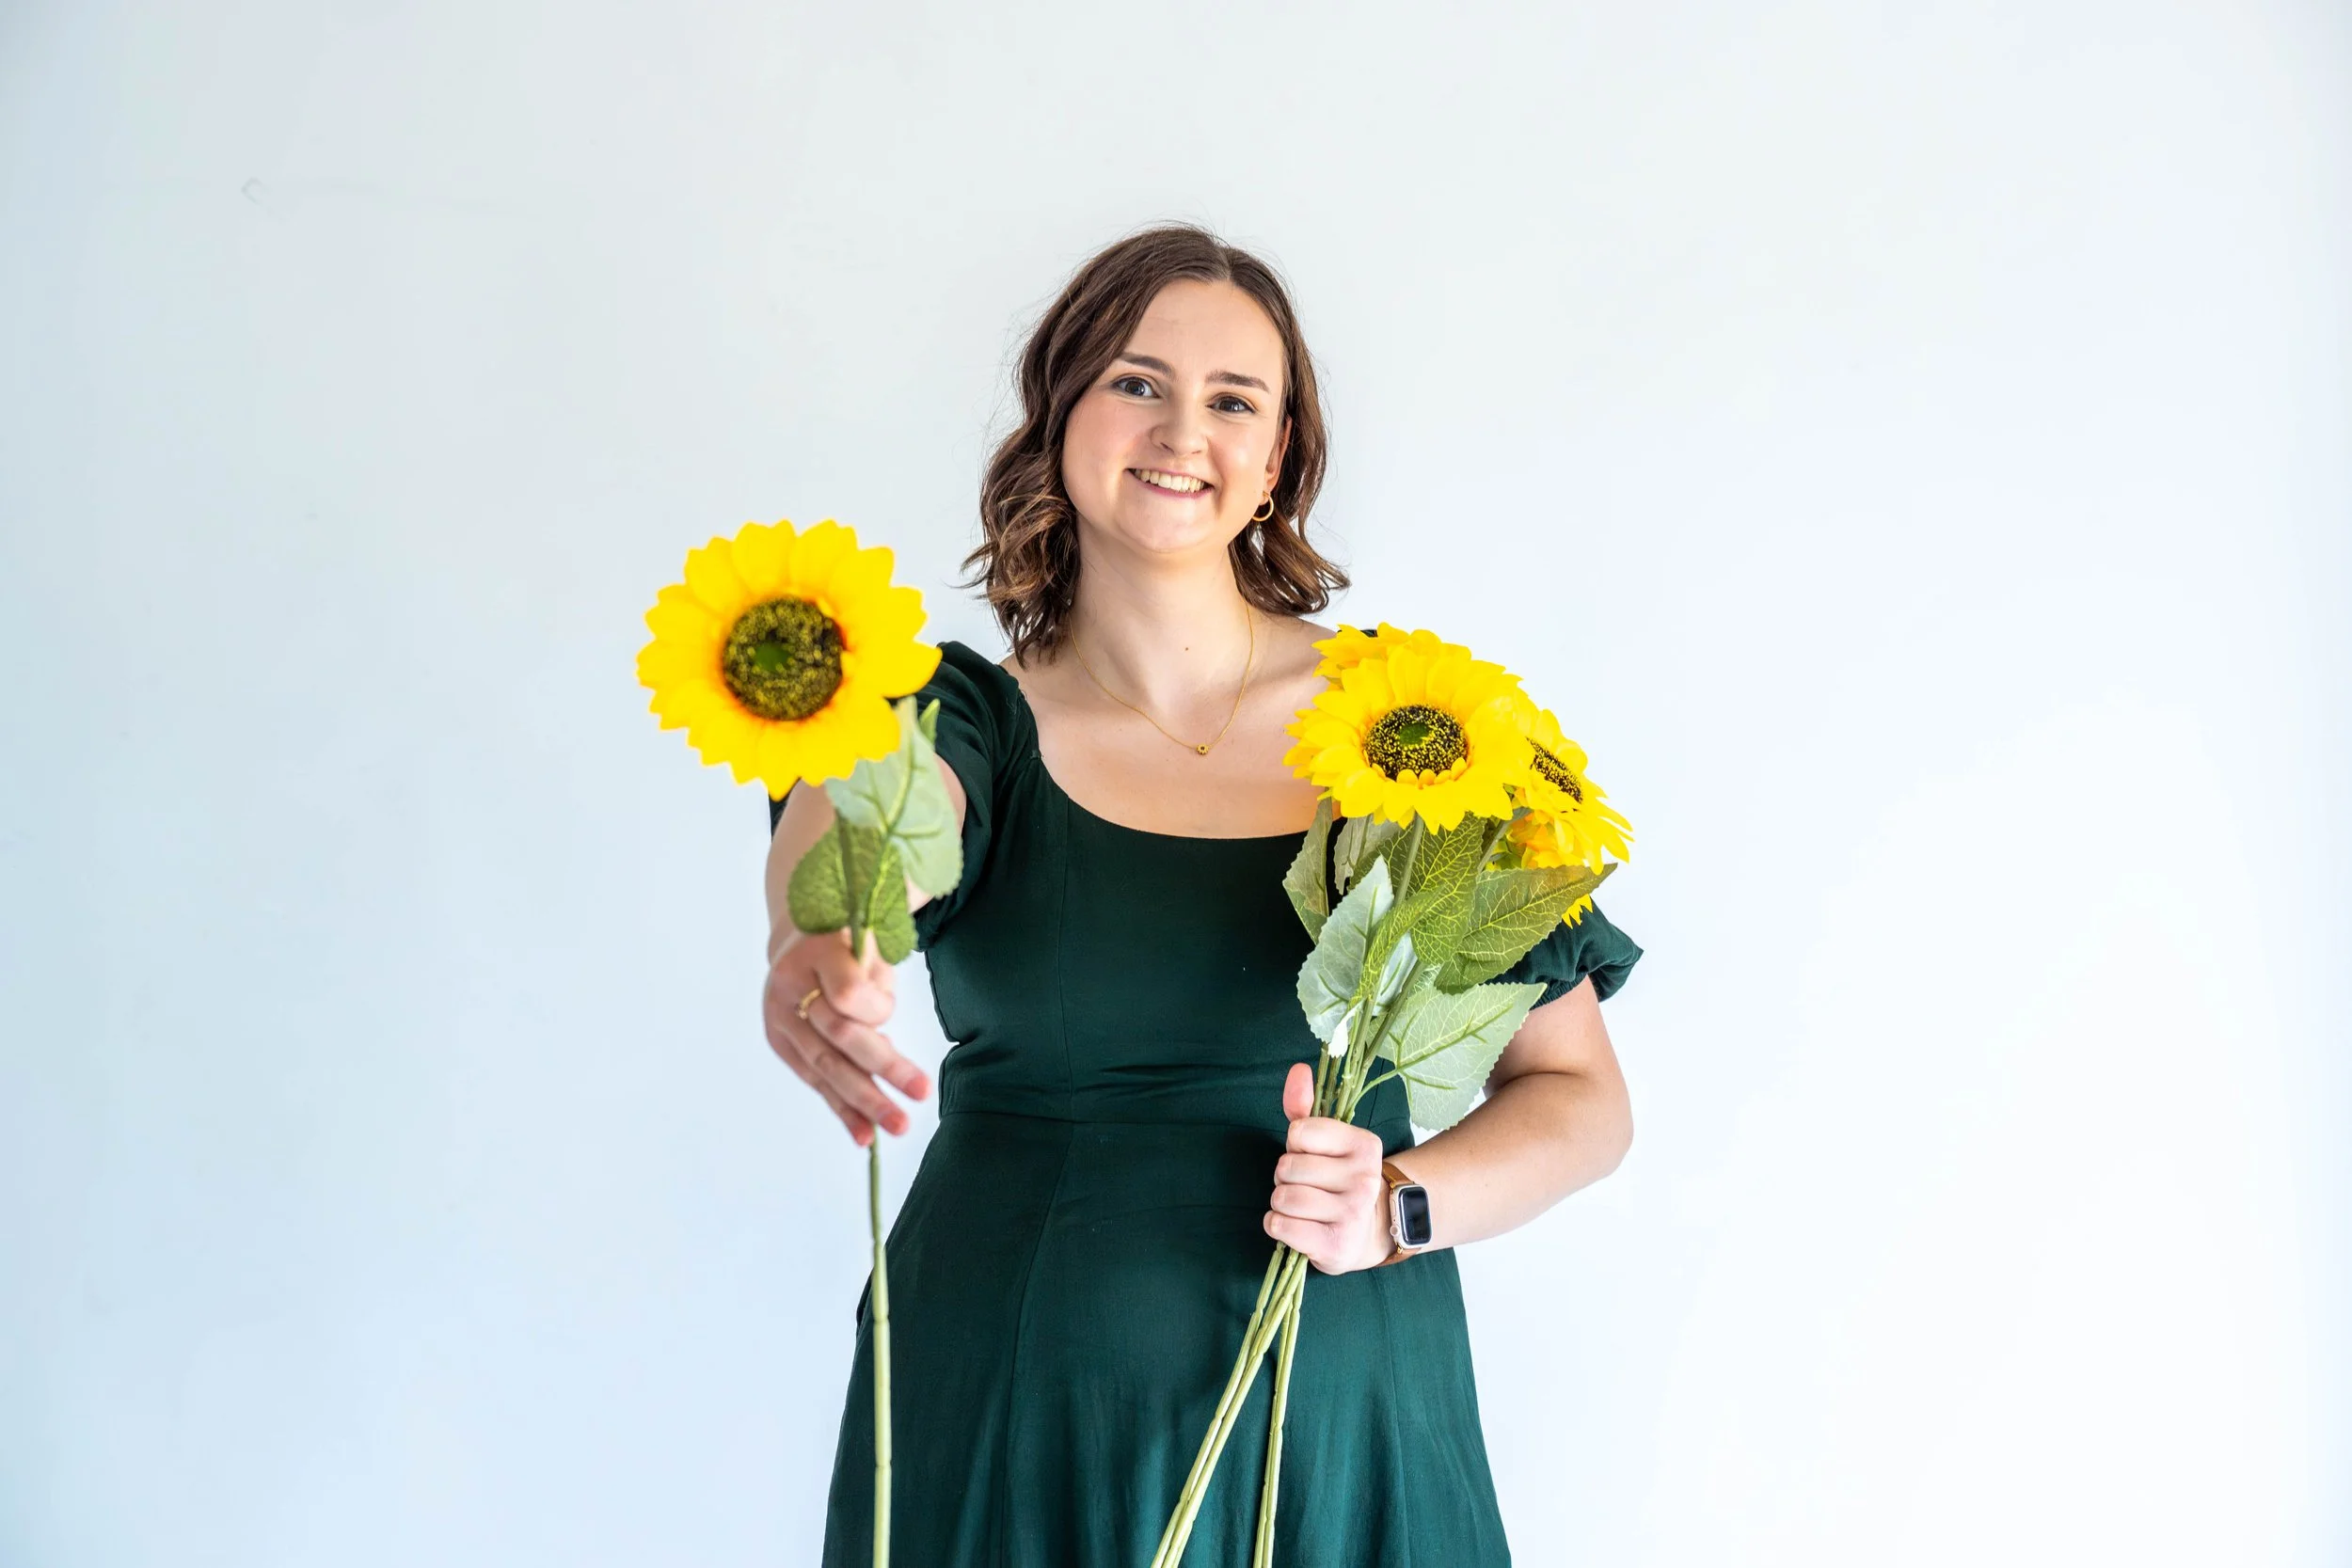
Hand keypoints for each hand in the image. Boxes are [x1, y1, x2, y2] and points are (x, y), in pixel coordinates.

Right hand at [762, 929, 928, 1145]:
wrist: (800, 939)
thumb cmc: (850, 945)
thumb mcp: (870, 945)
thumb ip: (876, 989)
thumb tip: (882, 1044)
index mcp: (816, 953)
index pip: (847, 995)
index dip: (876, 1010)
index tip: (889, 1011)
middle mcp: (790, 987)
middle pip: (838, 1037)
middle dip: (883, 1068)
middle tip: (922, 1093)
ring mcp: (779, 1017)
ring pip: (825, 1066)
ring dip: (864, 1101)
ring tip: (897, 1125)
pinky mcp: (780, 1043)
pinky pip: (815, 1080)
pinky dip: (842, 1109)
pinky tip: (864, 1135)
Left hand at [1264, 1061, 1392, 1273]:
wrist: (1370, 1232)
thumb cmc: (1338, 1180)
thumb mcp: (1327, 1141)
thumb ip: (1306, 1106)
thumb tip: (1299, 1070)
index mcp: (1364, 1145)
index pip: (1299, 1132)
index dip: (1295, 1146)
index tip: (1312, 1157)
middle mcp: (1364, 1178)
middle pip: (1287, 1167)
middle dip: (1285, 1178)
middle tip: (1307, 1186)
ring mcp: (1352, 1214)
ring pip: (1282, 1198)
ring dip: (1281, 1204)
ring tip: (1303, 1207)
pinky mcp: (1336, 1245)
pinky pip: (1280, 1226)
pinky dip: (1278, 1226)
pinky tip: (1296, 1226)